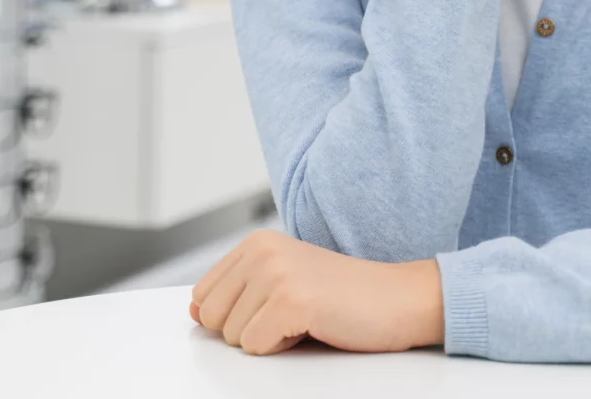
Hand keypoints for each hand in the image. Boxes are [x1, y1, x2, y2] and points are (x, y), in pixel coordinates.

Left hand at [190, 229, 443, 355]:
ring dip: (271, 338)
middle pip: (212, 319)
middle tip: (293, 314)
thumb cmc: (343, 295)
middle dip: (250, 329)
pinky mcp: (291, 300)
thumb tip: (193, 308)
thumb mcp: (282, 282)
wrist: (397, 298)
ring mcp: (275, 273)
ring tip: (306, 317)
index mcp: (256, 243)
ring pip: (233, 337)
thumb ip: (236, 291)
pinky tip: (313, 325)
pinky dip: (284, 348)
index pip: (202, 295)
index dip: (234, 316)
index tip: (271, 308)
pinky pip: (256, 347)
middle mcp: (261, 251)